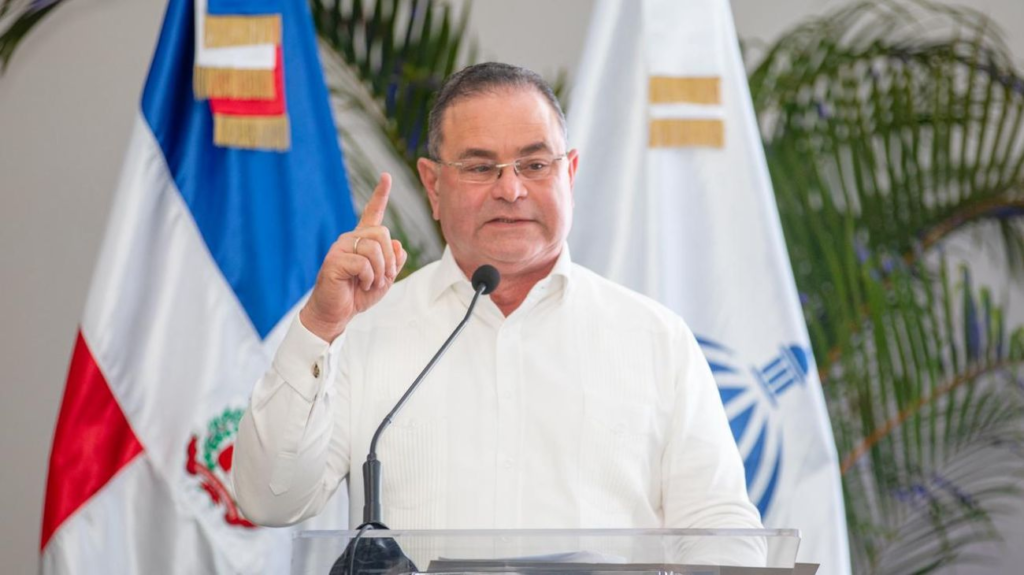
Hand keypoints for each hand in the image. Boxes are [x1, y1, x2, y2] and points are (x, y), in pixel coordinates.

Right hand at [300, 173, 408, 341]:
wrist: (337, 313)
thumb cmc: (358, 294)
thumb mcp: (384, 277)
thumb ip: (393, 260)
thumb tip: (397, 244)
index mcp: (362, 240)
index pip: (372, 213)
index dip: (380, 194)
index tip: (386, 176)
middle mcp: (350, 239)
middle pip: (382, 233)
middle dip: (390, 259)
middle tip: (385, 277)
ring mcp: (340, 248)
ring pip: (374, 248)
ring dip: (381, 271)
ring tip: (372, 283)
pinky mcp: (334, 261)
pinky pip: (363, 263)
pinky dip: (369, 278)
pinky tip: (361, 284)